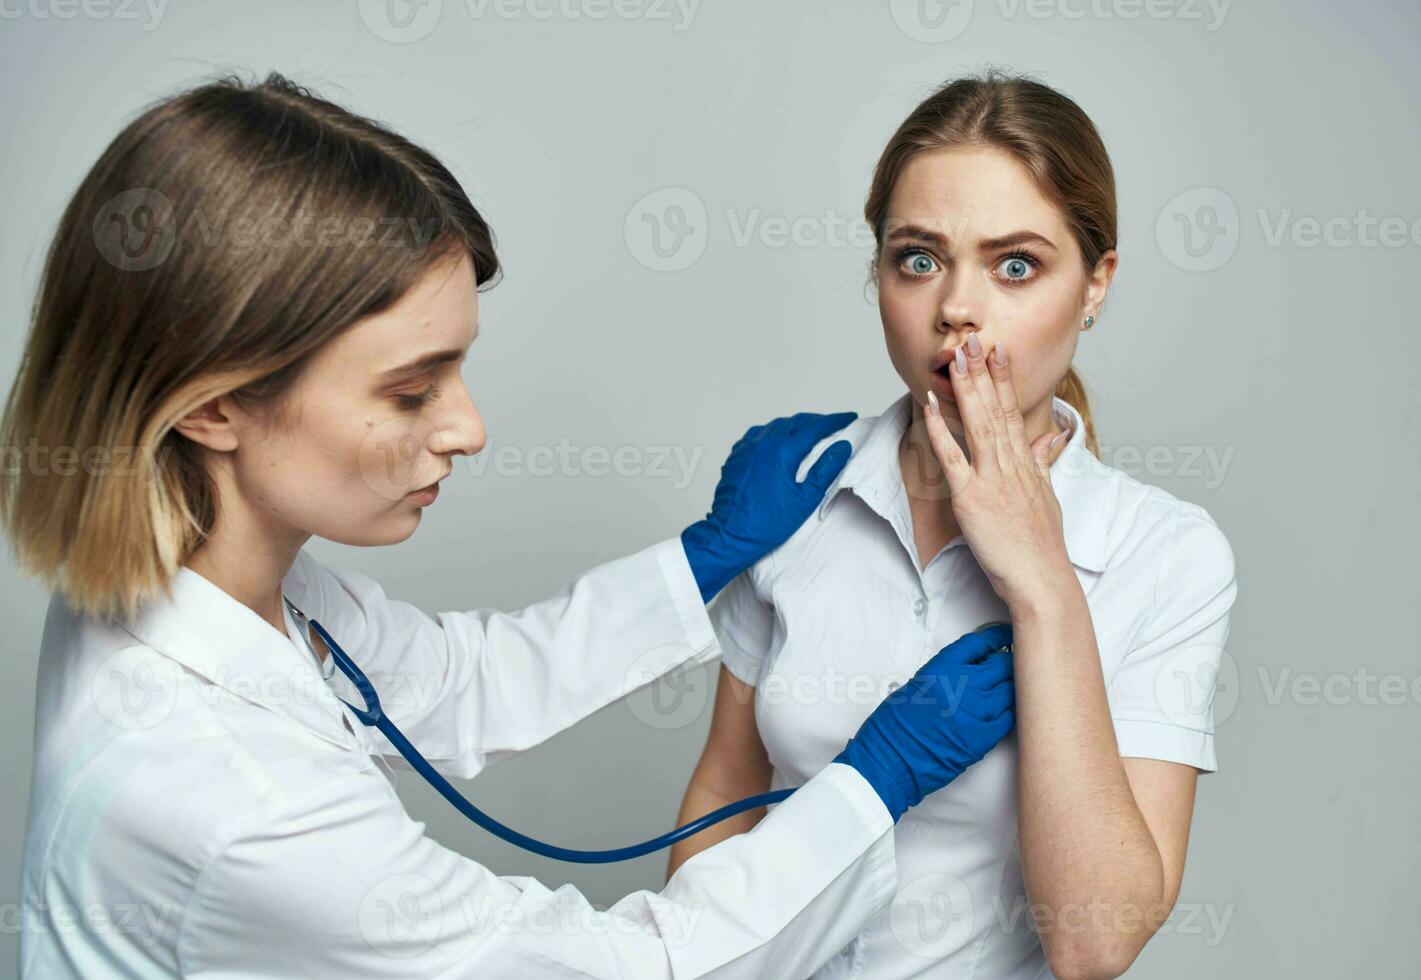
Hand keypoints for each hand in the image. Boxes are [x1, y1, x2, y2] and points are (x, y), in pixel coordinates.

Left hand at [681, 411, 855, 602]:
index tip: (848, 417)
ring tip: (808, 431)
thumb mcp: (805, 499)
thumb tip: (842, 447)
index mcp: (782, 450)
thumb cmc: (766, 523)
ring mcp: (746, 448)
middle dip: (816, 421)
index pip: (815, 428)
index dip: (834, 421)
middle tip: (832, 425)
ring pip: (775, 426)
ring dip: (794, 425)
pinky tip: (777, 440)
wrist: (730, 535)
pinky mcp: (736, 457)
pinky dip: (772, 432)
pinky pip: (756, 435)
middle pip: (795, 422)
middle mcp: (763, 443)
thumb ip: (826, 470)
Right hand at [833, 623, 1014, 822]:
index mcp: (942, 667)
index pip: (980, 642)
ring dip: (1011, 689)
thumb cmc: (895, 723)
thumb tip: (971, 670)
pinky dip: (1009, 713)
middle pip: (1003, 664)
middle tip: (1010, 667)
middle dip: (1009, 664)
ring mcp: (976, 711)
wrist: (891, 757)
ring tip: (1008, 692)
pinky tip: (1004, 713)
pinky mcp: (983, 737)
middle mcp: (963, 684)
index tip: (1004, 636)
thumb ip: (947, 673)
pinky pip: (1009, 719)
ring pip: (1011, 691)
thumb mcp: (918, 683)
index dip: (997, 637)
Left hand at [923, 338, 1072, 611]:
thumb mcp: (1049, 496)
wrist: (1042, 579)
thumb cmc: (1043, 546)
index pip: (1013, 413)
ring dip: (965, 389)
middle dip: (982, 372)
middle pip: (995, 410)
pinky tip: (933, 406)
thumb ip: (1043, 462)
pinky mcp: (972, 498)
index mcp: (1027, 465)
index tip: (998, 351)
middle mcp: (1011, 466)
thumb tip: (1049, 438)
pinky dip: (941, 430)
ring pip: (978, 424)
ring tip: (954, 358)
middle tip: (972, 339)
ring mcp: (992, 479)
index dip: (1004, 380)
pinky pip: (953, 458)